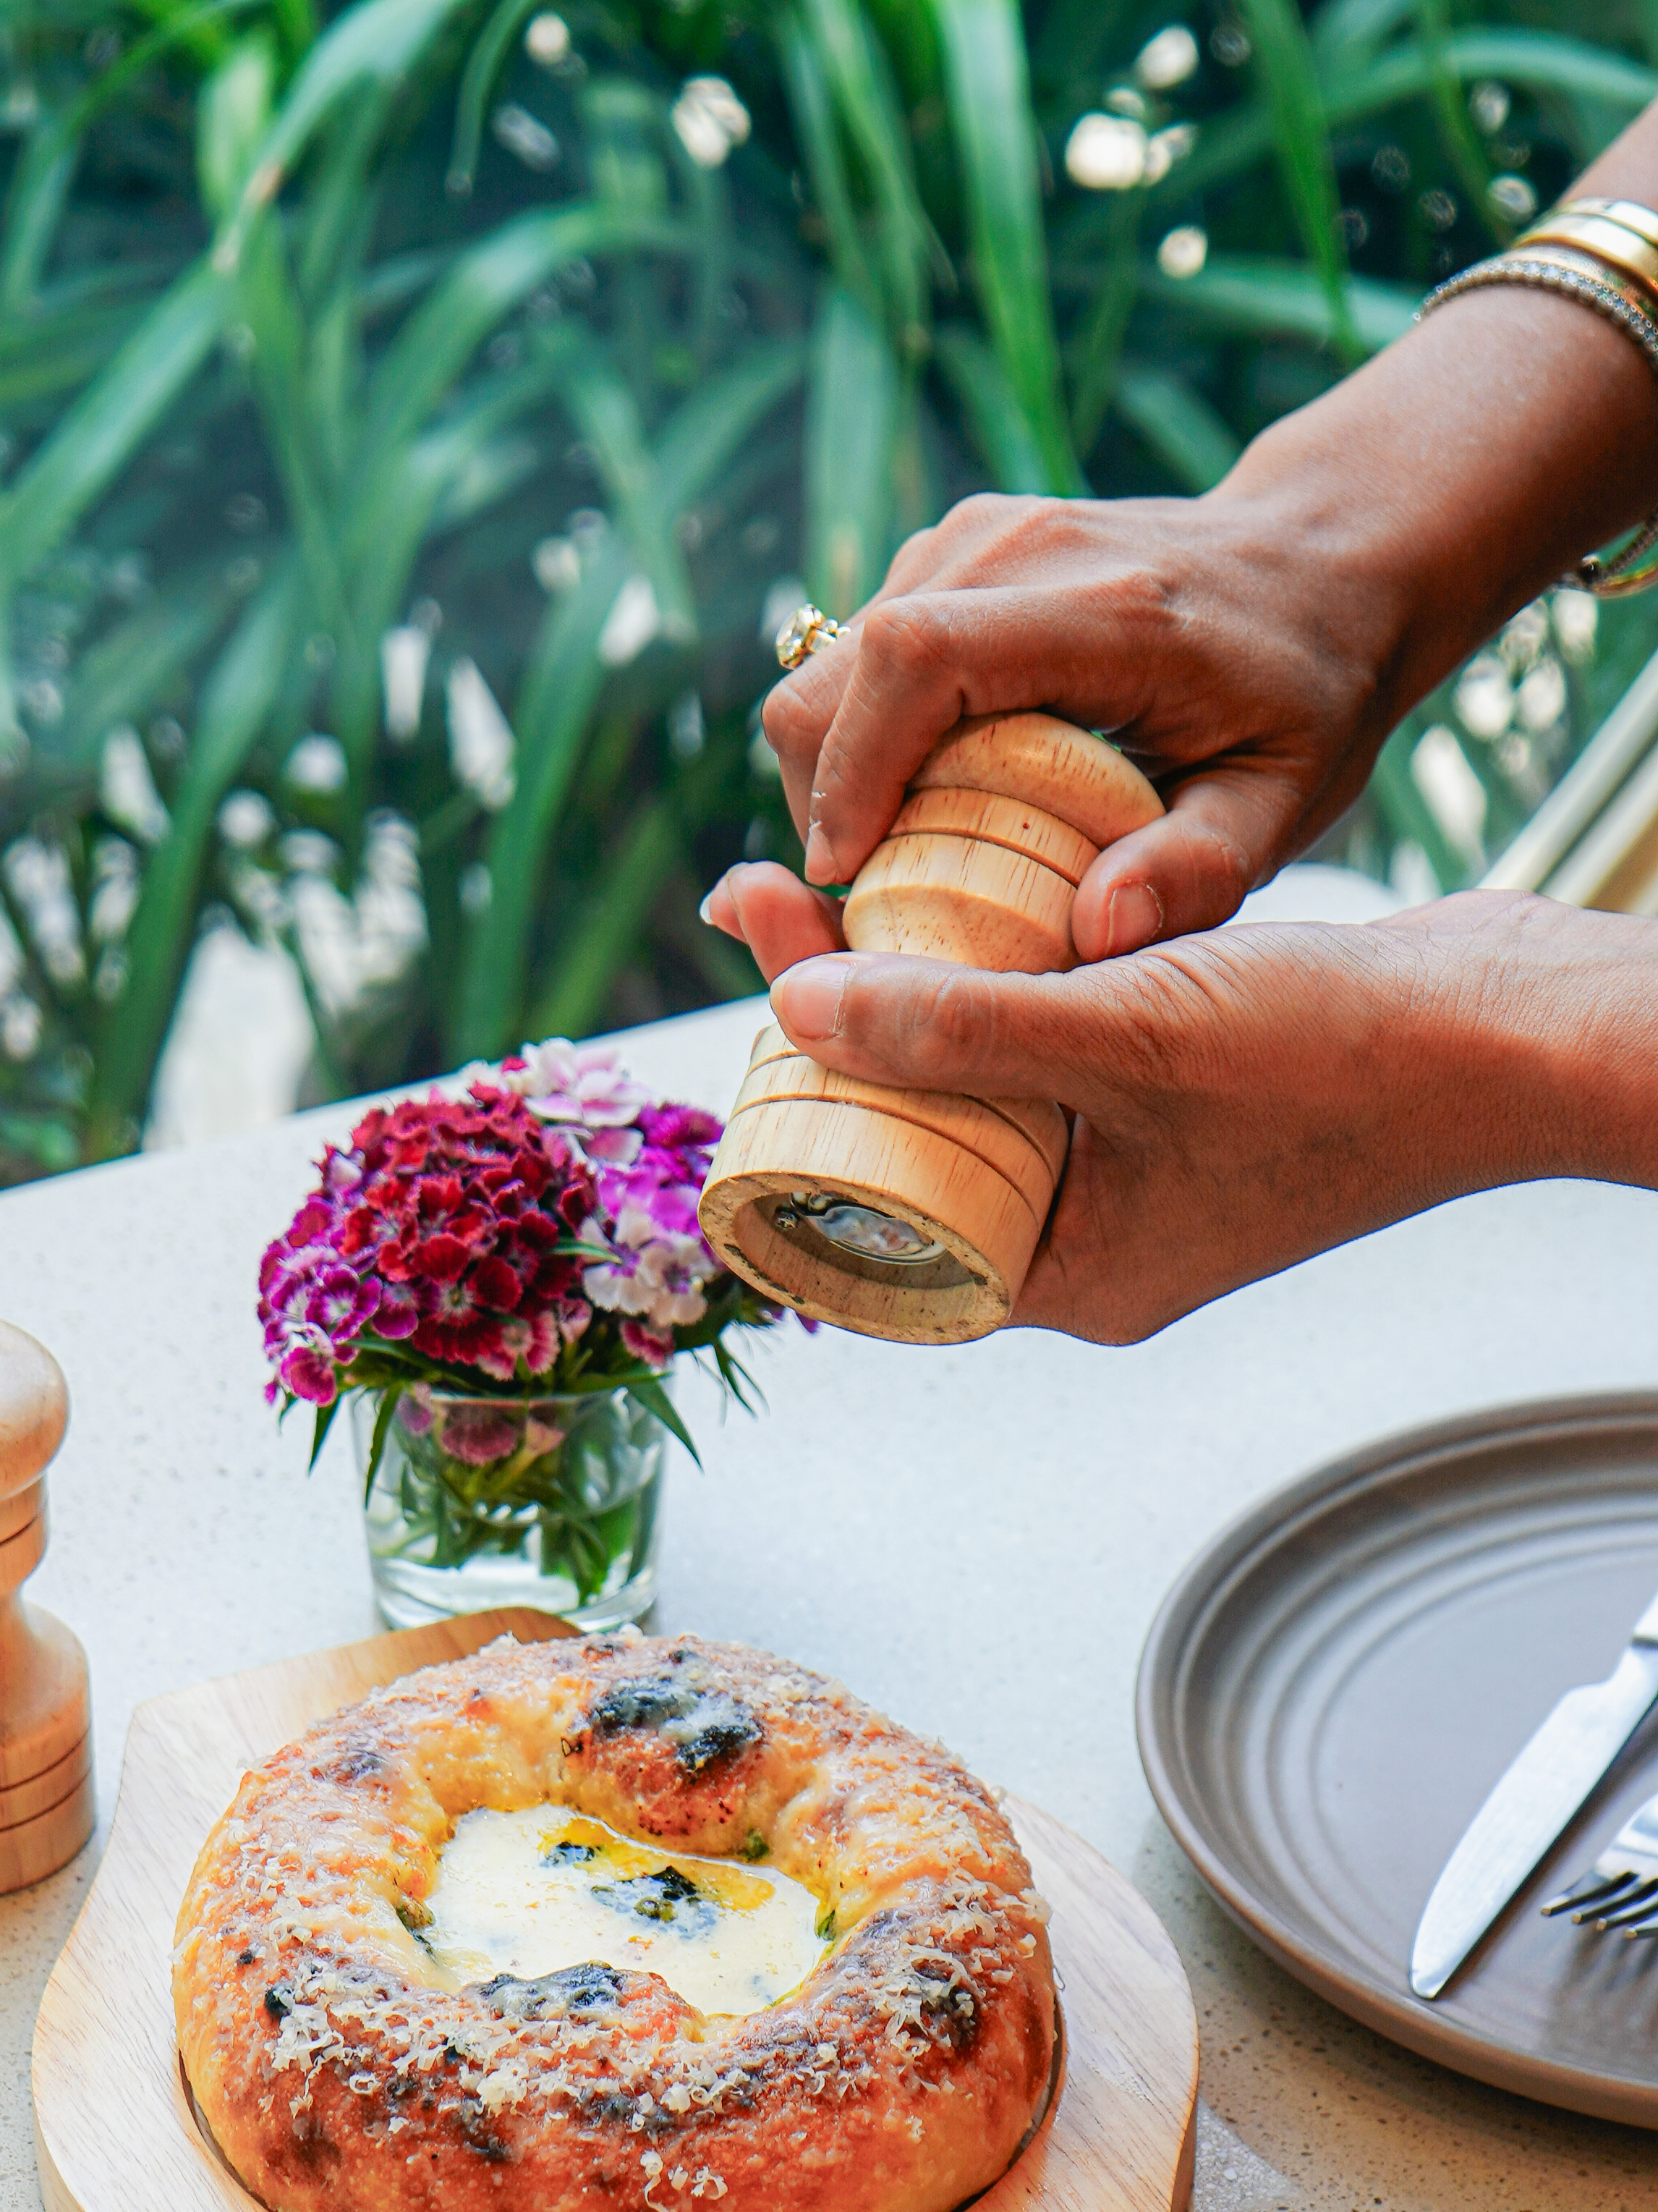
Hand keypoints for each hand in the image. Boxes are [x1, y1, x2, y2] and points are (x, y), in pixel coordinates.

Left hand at [720, 888, 1657, 1343]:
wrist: (1515, 1023)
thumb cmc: (1345, 1057)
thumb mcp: (1125, 1037)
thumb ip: (957, 1030)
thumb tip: (794, 1005)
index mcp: (1072, 1275)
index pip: (879, 1224)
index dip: (794, 1121)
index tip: (747, 999)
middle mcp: (1094, 1236)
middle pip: (913, 1141)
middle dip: (835, 1032)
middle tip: (768, 907)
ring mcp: (1136, 1171)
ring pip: (979, 1082)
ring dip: (911, 989)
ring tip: (829, 885)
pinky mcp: (1174, 1099)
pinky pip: (1050, 1046)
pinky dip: (1000, 977)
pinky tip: (950, 892)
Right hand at [762, 486, 1399, 958]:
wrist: (1320, 562)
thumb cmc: (1305, 696)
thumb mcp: (1285, 802)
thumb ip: (1199, 872)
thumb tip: (1098, 935)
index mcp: (1103, 610)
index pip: (915, 659)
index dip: (852, 773)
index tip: (847, 877)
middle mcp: (1019, 548)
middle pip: (835, 671)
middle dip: (822, 797)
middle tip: (872, 898)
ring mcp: (976, 538)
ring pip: (825, 668)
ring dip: (837, 774)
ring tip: (904, 856)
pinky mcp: (952, 550)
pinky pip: (853, 657)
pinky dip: (860, 739)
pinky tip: (926, 797)